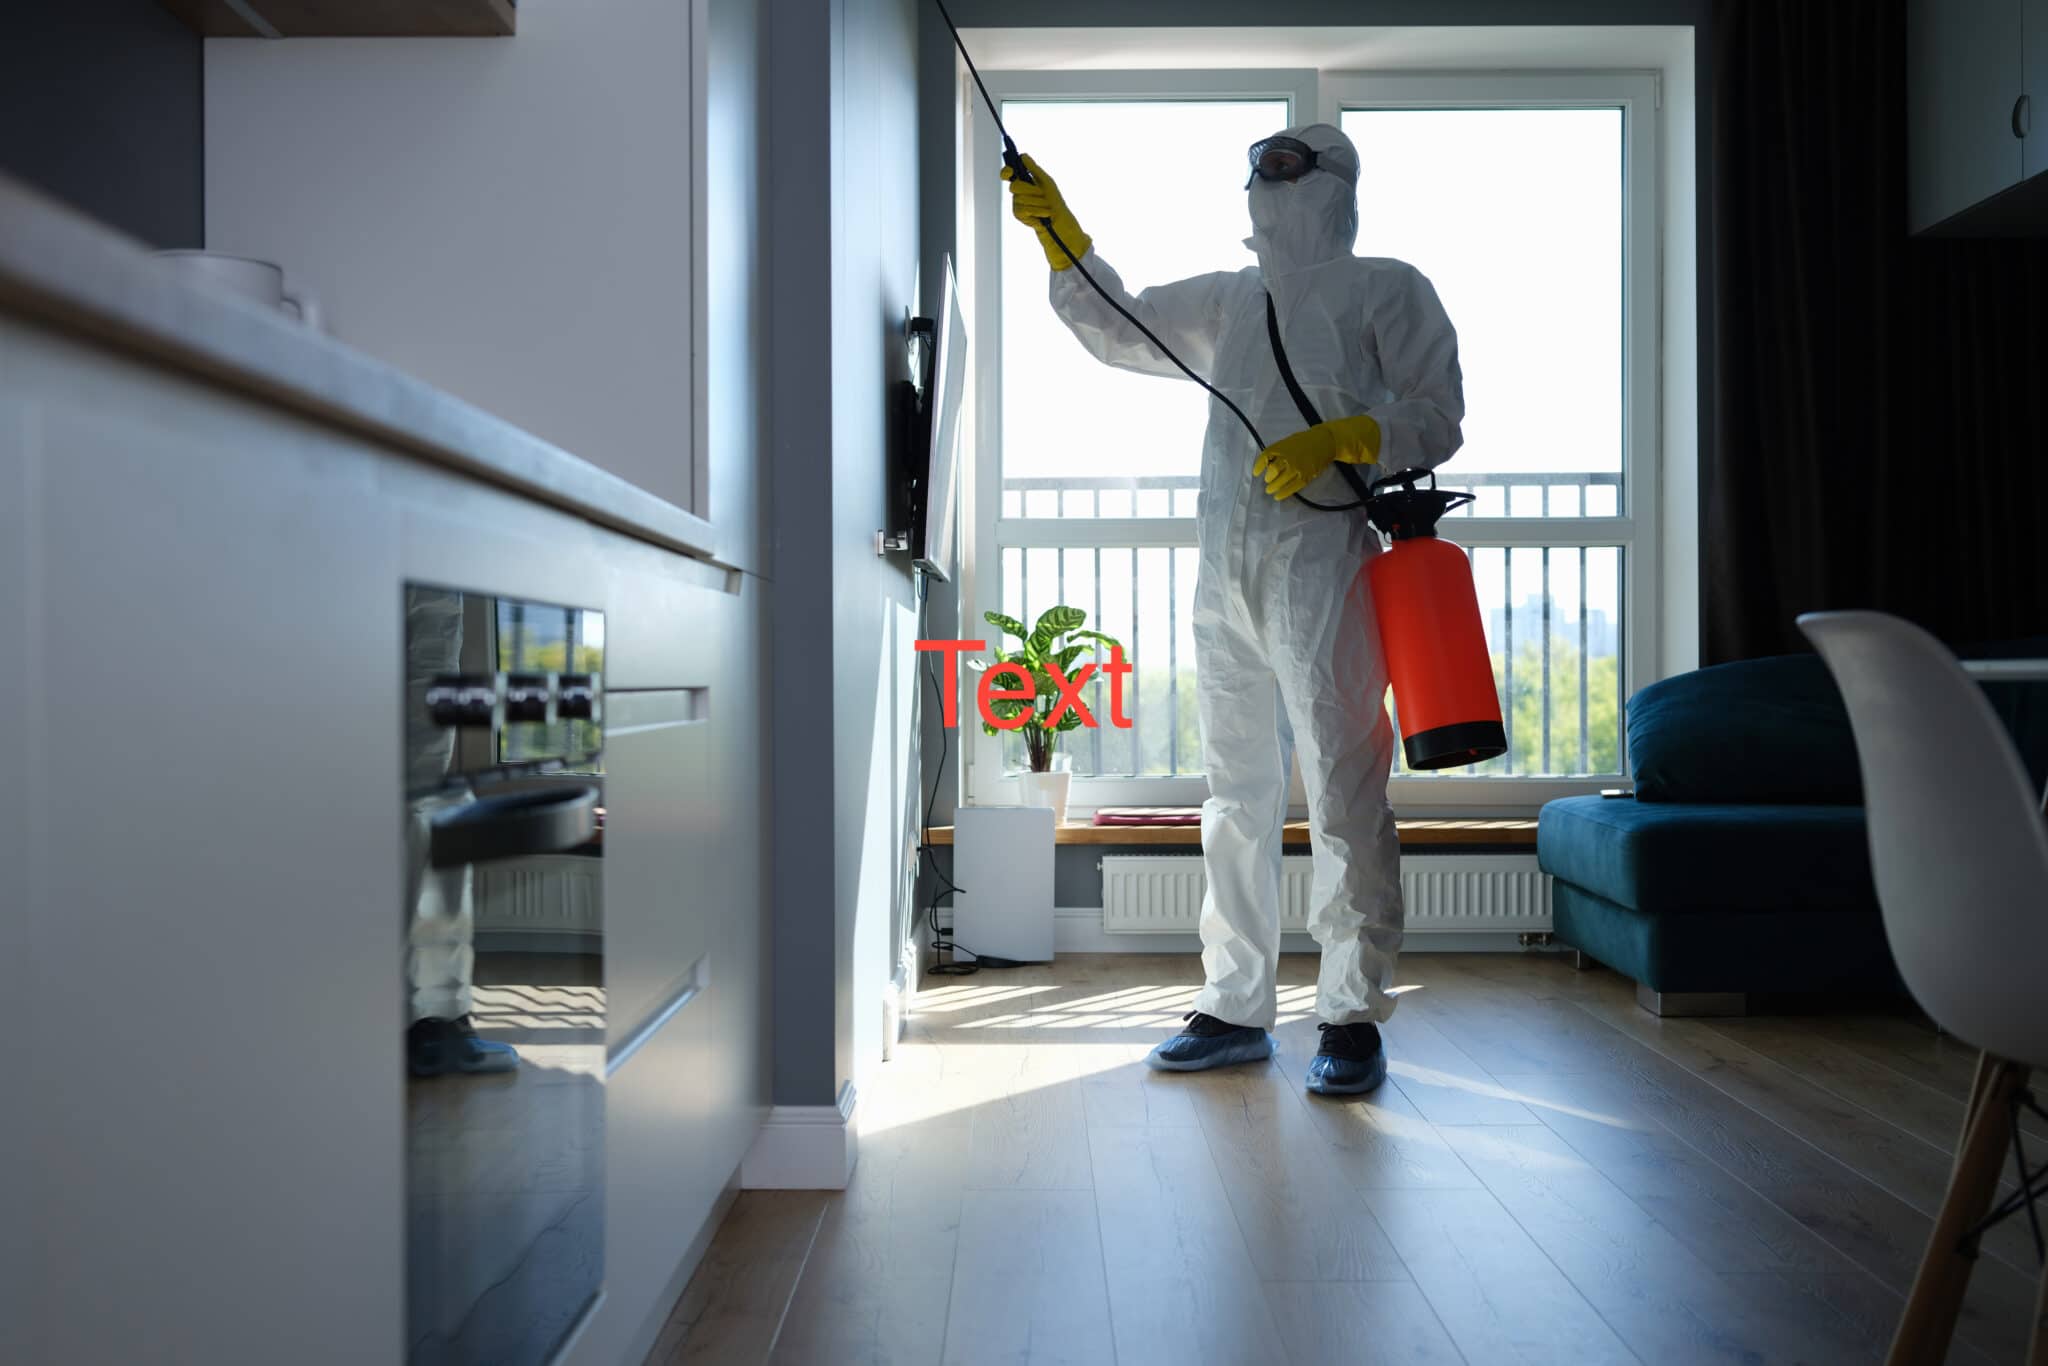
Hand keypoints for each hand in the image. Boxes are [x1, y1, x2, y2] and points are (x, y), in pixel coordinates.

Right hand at [1000, 154, 1092, 270]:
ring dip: (1038, 202)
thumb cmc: (1054, 200)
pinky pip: (1023, 209)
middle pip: (1015, 186)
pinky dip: (1036, 211)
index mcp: (1023, 181)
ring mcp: (1017, 203)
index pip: (1008, 173)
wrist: (1058, 220)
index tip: (1010, 172)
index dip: (1006, 172)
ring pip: (1021, 199)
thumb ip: (1034, 169)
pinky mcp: (1018, 215)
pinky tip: (1043, 214)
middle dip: (1031, 190)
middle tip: (1042, 194)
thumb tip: (1023, 156)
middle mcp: (1017, 192)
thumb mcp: (1046, 181)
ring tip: (1046, 206)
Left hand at [1253, 414, 1381, 499]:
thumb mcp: (1288, 442)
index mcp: (1282, 447)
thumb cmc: (1305, 441)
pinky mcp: (1305, 476)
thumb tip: (1267, 465)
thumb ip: (1278, 452)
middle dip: (1268, 478)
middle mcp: (1288, 457)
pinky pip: (1291, 488)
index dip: (1259, 466)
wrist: (1325, 442)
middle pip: (1272, 471)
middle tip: (1267, 481)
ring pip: (1280, 480)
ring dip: (1273, 487)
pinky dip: (1283, 493)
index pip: (1265, 457)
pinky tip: (1278, 496)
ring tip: (1270, 490)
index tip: (1256, 473)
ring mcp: (1297, 468)